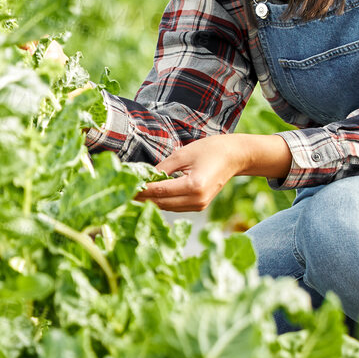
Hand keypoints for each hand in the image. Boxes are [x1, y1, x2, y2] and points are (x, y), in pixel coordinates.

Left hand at [133, 133, 291, 211]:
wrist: (234, 156)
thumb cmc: (211, 150)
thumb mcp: (183, 154)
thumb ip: (162, 167)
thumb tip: (143, 176)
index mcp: (193, 185)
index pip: (159, 191)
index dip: (141, 191)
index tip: (125, 188)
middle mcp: (197, 199)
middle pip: (161, 203)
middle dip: (142, 198)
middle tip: (124, 192)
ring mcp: (199, 205)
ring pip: (167, 207)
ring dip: (151, 201)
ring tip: (133, 193)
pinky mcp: (199, 206)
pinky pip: (175, 206)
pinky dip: (162, 201)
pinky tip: (150, 195)